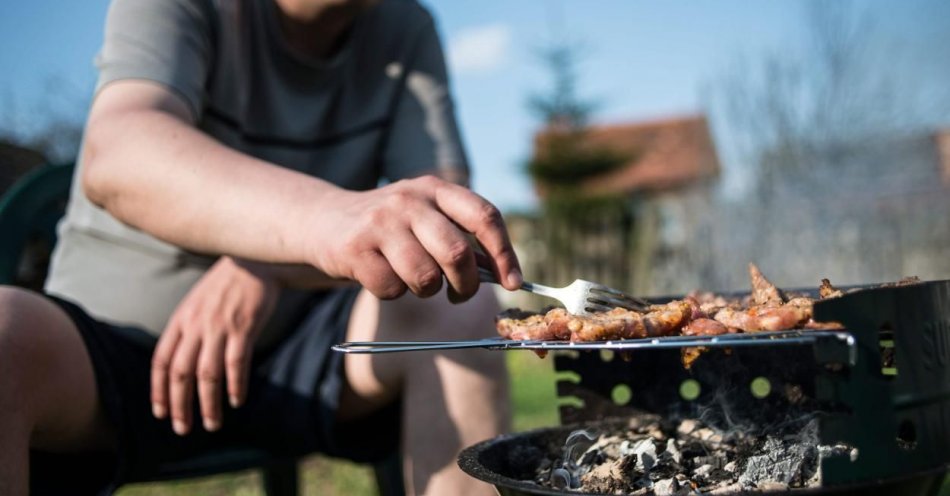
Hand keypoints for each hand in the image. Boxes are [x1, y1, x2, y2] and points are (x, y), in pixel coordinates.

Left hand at [150, 257, 278, 434]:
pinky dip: (235, 386)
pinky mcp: (243, 328)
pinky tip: (236, 400)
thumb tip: (179, 361)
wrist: (254, 260)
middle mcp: (196, 326)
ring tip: (212, 424)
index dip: (159, 390)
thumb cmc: (226, 284)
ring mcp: (219, 327)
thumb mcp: (196, 302)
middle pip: (181, 374)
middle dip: (180, 406)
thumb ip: (186, 328)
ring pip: (207, 375)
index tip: (161, 413)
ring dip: (208, 404)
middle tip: (183, 428)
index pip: (161, 362)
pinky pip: (236, 364)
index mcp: (180, 320)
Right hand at [311, 176, 522, 301]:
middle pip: (457, 254)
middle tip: (459, 294)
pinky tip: (383, 276)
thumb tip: (503, 273)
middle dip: (466, 285)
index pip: (484, 217)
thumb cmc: (390, 227)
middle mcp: (410, 200)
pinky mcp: (356, 249)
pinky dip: (394, 292)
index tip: (514, 281)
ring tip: (415, 280)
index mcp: (436, 189)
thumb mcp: (426, 217)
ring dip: (427, 291)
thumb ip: (461, 237)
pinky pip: (392, 288)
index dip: (505, 253)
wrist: (324, 220)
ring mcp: (381, 223)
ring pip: (426, 277)